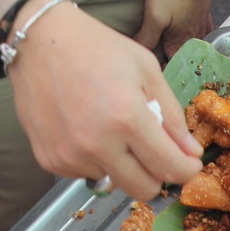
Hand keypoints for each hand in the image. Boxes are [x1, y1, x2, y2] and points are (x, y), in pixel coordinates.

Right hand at [8, 0, 202, 201]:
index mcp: (127, 118)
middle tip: (155, 151)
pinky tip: (87, 128)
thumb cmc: (95, 47)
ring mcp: (70, 156)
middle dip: (158, 174)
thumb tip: (191, 152)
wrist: (38, 41)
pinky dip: (94, 159)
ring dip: (122, 164)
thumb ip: (172, 114)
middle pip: (144, 189)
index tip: (190, 163)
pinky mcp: (50, 160)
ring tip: (111, 128)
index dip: (187, 169)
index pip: (170, 167)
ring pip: (114, 182)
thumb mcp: (145, 68)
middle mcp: (97, 145)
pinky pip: (85, 174)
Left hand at [132, 0, 214, 61]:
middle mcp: (193, 38)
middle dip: (169, 62)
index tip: (147, 69)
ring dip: (181, 50)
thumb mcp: (154, 16)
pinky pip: (200, 33)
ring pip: (190, 46)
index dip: (159, 70)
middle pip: (181, 57)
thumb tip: (138, 54)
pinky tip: (189, 37)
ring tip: (168, 52)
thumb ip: (146, 38)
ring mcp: (200, 26)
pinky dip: (195, 39)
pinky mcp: (203, 15)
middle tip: (154, 63)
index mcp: (180, 43)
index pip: (170, 66)